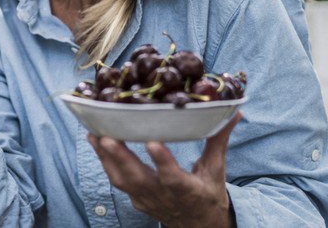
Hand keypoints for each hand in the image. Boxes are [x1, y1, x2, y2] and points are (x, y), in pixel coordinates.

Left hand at [88, 113, 240, 227]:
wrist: (198, 226)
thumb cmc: (208, 194)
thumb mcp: (217, 170)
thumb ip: (219, 140)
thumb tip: (234, 111)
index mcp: (187, 191)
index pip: (173, 178)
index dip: (162, 162)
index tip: (152, 142)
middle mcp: (163, 197)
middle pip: (138, 179)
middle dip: (120, 157)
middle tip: (106, 135)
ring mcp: (146, 199)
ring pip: (121, 180)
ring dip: (106, 157)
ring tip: (94, 132)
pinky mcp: (135, 198)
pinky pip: (117, 180)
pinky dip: (105, 161)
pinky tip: (96, 141)